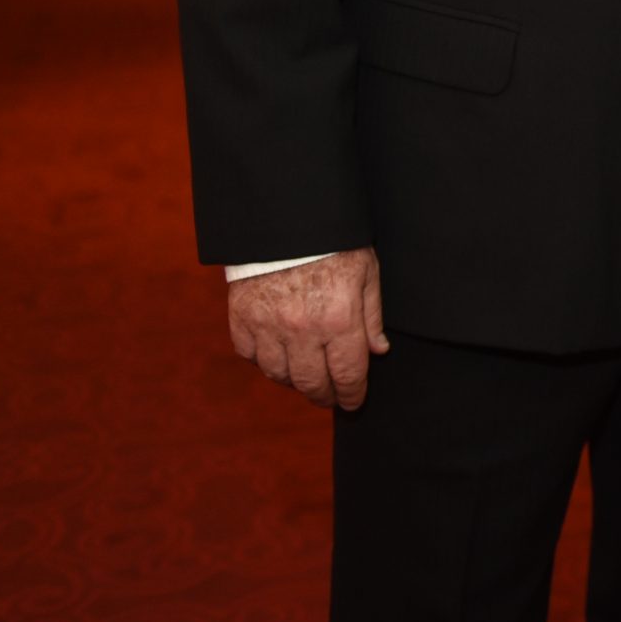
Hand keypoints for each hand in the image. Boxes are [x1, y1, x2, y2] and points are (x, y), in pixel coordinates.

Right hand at [227, 248, 388, 410]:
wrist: (285, 220)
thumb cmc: (333, 243)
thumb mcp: (366, 272)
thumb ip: (372, 316)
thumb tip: (378, 351)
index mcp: (339, 319)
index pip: (347, 374)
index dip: (352, 394)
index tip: (354, 402)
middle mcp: (302, 330)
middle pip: (312, 383)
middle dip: (324, 396)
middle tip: (330, 398)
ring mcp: (268, 326)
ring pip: (279, 375)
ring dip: (295, 382)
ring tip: (306, 378)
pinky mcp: (242, 318)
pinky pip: (251, 356)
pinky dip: (264, 361)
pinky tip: (278, 357)